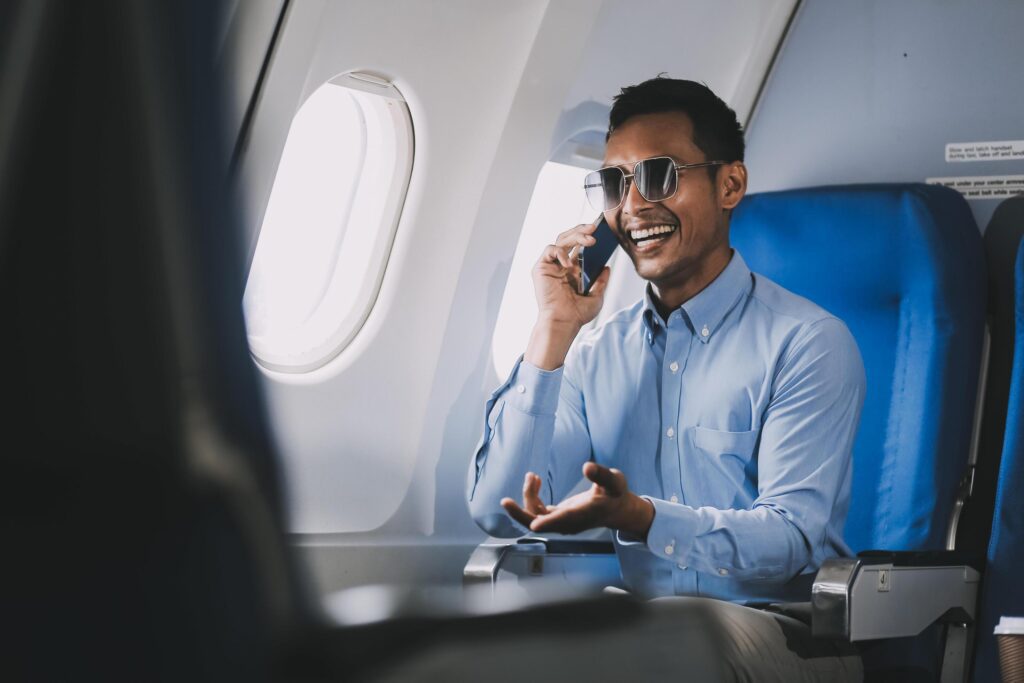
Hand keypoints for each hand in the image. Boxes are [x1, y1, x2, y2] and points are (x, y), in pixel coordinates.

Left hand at [500, 462, 653, 536]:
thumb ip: (602, 474)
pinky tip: (536, 480)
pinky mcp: (557, 517)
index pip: (562, 521)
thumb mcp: (615, 481)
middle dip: (520, 514)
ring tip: (532, 476)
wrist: (617, 509)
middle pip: (539, 524)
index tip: (534, 525)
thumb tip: (587, 467)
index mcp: (582, 515)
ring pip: (535, 516)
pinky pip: (538, 512)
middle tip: (505, 501)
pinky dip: (533, 497)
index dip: (547, 523)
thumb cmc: (616, 493)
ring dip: (528, 496)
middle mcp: (568, 523)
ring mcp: (561, 522)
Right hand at [524, 223, 611, 369]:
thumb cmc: (577, 314)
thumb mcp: (596, 296)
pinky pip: (550, 250)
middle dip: (582, 230)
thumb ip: (601, 281)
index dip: (588, 236)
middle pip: (570, 238)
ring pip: (561, 240)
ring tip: (590, 239)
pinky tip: (569, 264)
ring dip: (576, 235)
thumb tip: (607, 267)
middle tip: (595, 228)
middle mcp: (561, 265)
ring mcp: (551, 265)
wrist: (563, 322)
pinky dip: (560, 253)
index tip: (601, 231)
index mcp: (573, 270)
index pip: (579, 246)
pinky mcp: (541, 268)